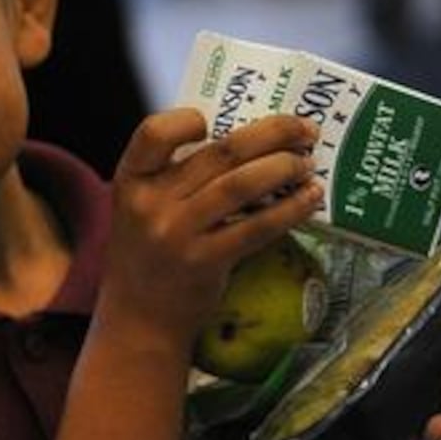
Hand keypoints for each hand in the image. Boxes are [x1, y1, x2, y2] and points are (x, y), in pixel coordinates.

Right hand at [100, 110, 322, 346]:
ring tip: (307, 165)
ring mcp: (176, 234)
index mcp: (130, 181)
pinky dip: (291, 208)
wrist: (137, 319)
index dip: (185, 120)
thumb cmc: (147, 255)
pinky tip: (310, 199)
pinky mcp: (205, 262)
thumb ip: (175, 178)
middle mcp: (150, 204)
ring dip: (285, 168)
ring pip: (242, 184)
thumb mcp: (142, 210)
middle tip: (304, 129)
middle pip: (220, 152)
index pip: (153, 133)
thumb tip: (247, 143)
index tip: (214, 122)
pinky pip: (258, 226)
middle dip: (273, 133)